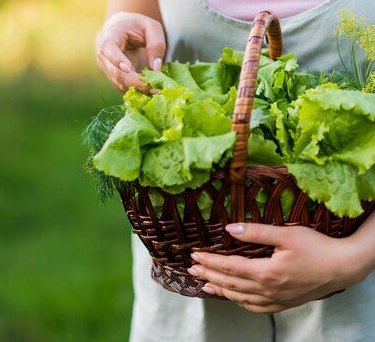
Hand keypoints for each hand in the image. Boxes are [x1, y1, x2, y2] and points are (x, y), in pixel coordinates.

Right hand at [95, 12, 165, 91]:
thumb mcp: (151, 27)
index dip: (116, 59)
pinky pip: (123, 86)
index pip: (108, 48)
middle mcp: (103, 54)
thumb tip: (156, 68)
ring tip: (156, 90)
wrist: (119, 29)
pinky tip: (150, 89)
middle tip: (153, 87)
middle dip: (134, 81)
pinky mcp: (112, 77)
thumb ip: (156, 44)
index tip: (128, 68)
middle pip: (114, 72)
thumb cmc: (136, 25)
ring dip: (137, 88)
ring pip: (119, 83)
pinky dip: (136, 89)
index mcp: (110, 36)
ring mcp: (106, 67)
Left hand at [187, 223, 370, 313]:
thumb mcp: (287, 234)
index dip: (210, 261)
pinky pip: (256, 307)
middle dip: (208, 274)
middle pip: (230, 283)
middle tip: (191, 268)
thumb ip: (257, 232)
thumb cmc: (317, 247)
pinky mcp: (285, 303)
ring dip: (220, 290)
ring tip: (204, 283)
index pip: (229, 267)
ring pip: (241, 298)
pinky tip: (233, 297)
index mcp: (266, 273)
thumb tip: (230, 229)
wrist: (344, 267)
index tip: (194, 255)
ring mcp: (276, 299)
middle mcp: (268, 290)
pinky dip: (240, 302)